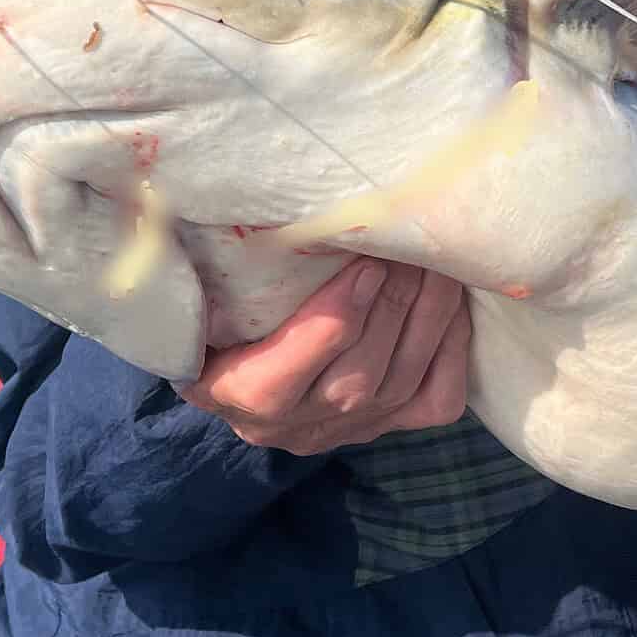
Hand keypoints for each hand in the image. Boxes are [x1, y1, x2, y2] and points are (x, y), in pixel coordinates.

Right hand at [175, 256, 470, 455]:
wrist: (241, 380)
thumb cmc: (218, 320)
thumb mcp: (193, 305)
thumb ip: (198, 277)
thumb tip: (182, 204)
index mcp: (235, 395)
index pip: (281, 380)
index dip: (333, 322)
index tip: (363, 263)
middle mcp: (295, 427)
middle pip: (356, 378)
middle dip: (392, 304)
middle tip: (412, 243)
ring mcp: (349, 433)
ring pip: (400, 382)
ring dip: (428, 315)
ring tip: (438, 259)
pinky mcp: (392, 428)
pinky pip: (436, 399)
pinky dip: (453, 348)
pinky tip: (454, 301)